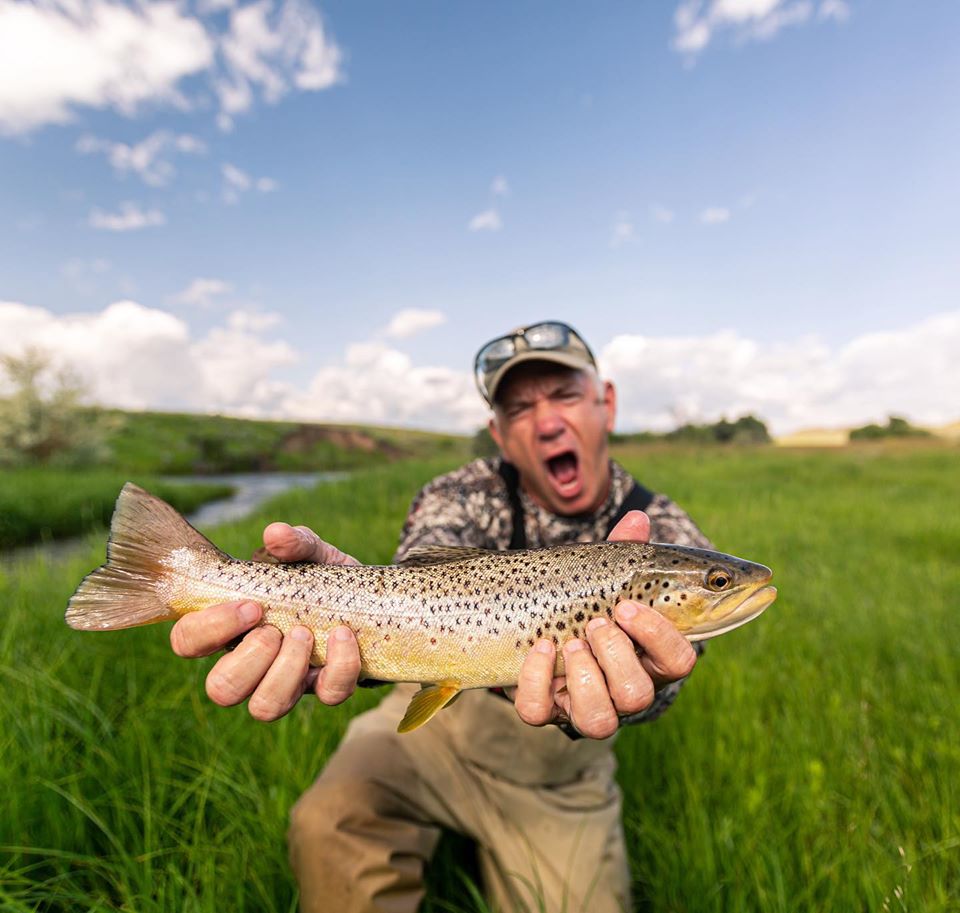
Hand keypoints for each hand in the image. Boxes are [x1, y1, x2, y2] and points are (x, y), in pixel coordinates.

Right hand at [169, 523, 362, 720]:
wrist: (373, 598)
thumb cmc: (323, 577)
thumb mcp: (311, 552)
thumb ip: (294, 542)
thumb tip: (275, 534)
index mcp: (233, 627)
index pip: (188, 642)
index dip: (209, 630)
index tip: (250, 606)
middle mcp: (254, 663)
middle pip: (221, 689)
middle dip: (249, 659)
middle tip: (274, 628)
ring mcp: (290, 682)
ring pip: (265, 707)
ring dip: (286, 670)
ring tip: (306, 634)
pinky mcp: (328, 687)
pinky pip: (329, 694)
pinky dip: (339, 665)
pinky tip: (344, 635)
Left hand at [511, 510, 697, 738]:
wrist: (530, 621)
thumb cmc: (582, 599)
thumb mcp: (603, 576)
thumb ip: (623, 552)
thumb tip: (638, 519)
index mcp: (647, 656)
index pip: (678, 662)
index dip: (660, 636)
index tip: (627, 605)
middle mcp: (619, 690)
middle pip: (638, 695)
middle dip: (616, 655)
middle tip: (595, 623)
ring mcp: (580, 704)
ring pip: (598, 720)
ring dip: (584, 675)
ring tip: (572, 640)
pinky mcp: (540, 708)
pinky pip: (538, 711)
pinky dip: (536, 679)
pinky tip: (539, 647)